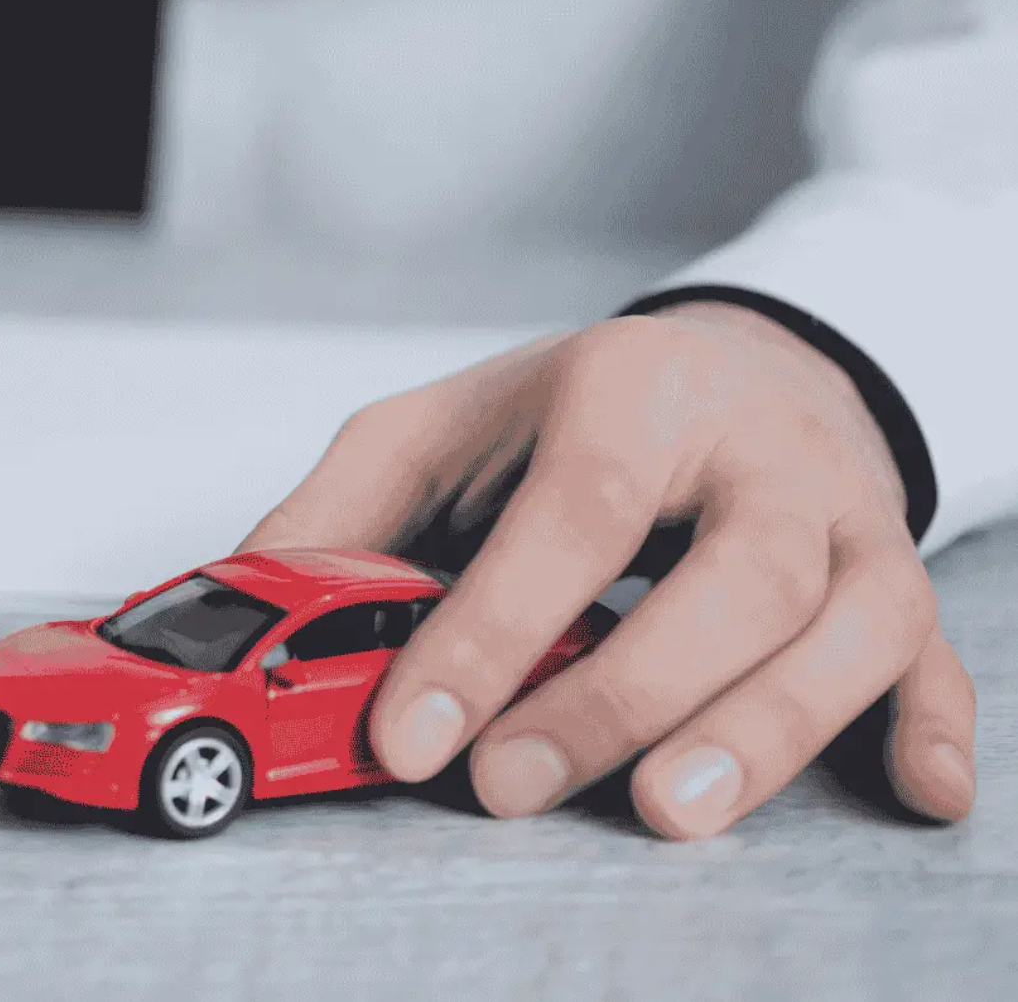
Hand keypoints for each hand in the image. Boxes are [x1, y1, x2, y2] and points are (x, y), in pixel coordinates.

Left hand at [239, 305, 975, 837]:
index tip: (413, 736)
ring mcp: (842, 512)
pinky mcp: (895, 570)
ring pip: (849, 622)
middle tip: (513, 787)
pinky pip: (935, 655)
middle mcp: (756, 447)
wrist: (727, 366)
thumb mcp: (438, 430)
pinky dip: (930, 728)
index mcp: (629, 388)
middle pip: (734, 576)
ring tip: (668, 812)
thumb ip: (341, 511)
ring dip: (769, 728)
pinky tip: (914, 794)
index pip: (572, 514)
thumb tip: (243, 601)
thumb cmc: (569, 412)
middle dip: (621, 696)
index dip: (494, 630)